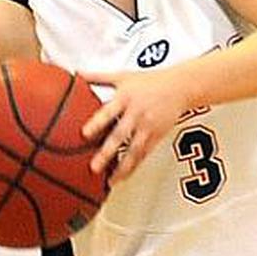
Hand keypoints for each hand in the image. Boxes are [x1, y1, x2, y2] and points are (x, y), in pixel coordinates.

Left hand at [81, 68, 189, 183]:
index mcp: (125, 98)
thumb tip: (76, 74)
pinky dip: (133, 166)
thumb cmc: (150, 80)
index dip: (97, 123)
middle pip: (120, 135)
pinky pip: (143, 154)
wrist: (180, 86)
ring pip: (134, 150)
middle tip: (94, 167)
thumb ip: (98, 77)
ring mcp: (148, 126)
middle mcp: (136, 113)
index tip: (84, 134)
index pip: (109, 111)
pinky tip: (123, 176)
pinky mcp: (156, 136)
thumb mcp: (123, 76)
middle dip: (107, 152)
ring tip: (110, 180)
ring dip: (122, 166)